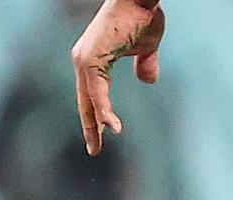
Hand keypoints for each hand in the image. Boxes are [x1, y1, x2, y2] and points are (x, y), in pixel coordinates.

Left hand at [71, 0, 163, 155]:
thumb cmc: (143, 15)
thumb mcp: (146, 46)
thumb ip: (145, 64)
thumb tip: (148, 80)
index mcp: (92, 60)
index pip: (91, 95)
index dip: (96, 116)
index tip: (104, 135)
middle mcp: (83, 61)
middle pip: (85, 102)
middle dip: (90, 127)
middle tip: (94, 151)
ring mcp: (84, 60)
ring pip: (90, 101)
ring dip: (95, 125)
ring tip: (97, 148)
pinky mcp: (91, 59)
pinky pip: (97, 93)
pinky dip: (104, 110)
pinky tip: (112, 127)